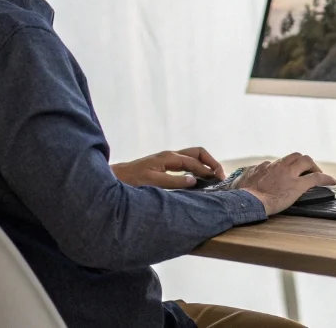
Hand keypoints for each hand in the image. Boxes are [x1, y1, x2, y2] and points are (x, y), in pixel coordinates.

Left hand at [111, 147, 225, 188]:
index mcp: (169, 157)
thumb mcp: (153, 182)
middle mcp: (170, 155)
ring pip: (193, 156)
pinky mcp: (165, 165)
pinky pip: (186, 162)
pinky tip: (198, 179)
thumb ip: (174, 181)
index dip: (208, 170)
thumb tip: (194, 180)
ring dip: (205, 164)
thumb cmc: (131, 180)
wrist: (115, 178)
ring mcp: (168, 159)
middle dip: (211, 162)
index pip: (195, 161)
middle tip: (220, 176)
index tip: (219, 180)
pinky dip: (197, 168)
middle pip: (198, 152)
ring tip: (213, 177)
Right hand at [236, 153, 335, 214]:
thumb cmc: (242, 195)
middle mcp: (279, 166)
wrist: (247, 201)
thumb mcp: (241, 181)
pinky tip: (332, 182)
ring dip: (313, 167)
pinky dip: (326, 178)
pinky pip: (316, 178)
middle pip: (295, 156)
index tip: (289, 174)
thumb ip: (246, 176)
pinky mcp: (298, 185)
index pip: (279, 162)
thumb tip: (242, 177)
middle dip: (303, 162)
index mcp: (266, 166)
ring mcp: (289, 174)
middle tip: (307, 171)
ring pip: (306, 161)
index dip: (287, 168)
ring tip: (319, 174)